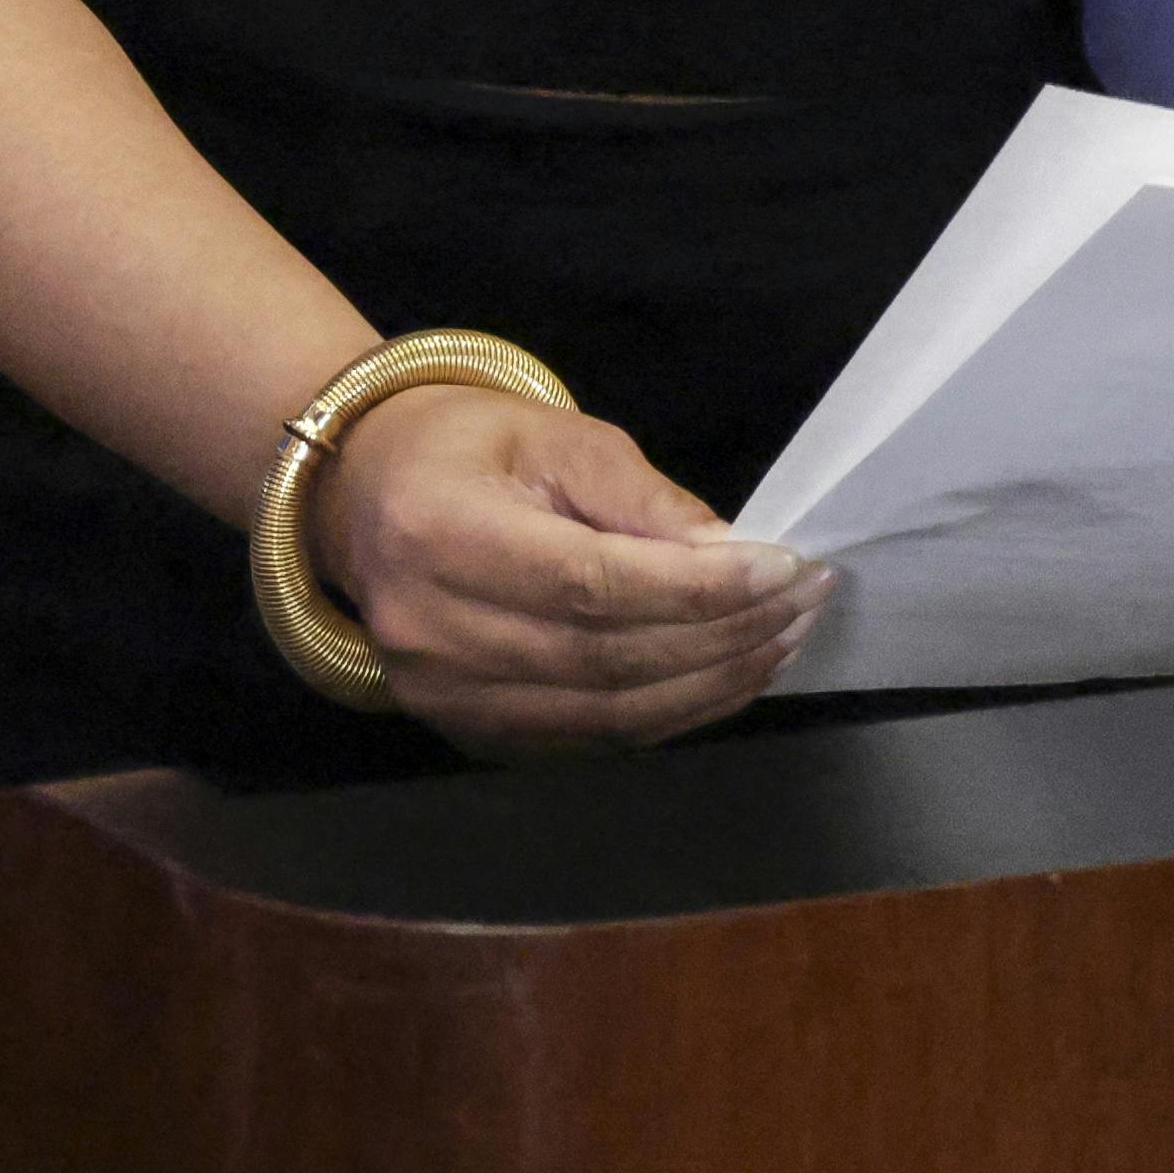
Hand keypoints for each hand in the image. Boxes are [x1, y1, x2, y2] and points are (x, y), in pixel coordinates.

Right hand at [314, 383, 832, 755]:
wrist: (368, 502)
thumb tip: (731, 554)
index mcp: (440, 535)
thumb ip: (638, 498)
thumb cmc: (467, 450)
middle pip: (607, 657)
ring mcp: (446, 699)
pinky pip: (594, 737)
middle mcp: (432, 633)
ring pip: (609, 712)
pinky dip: (673, 713)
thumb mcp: (552, 436)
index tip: (785, 566)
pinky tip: (728, 677)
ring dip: (713, 682)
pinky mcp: (472, 735)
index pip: (591, 583)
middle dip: (724, 634)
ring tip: (784, 638)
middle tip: (805, 599)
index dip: (697, 587)